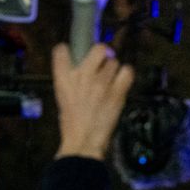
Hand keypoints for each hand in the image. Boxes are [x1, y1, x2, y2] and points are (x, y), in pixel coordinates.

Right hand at [51, 42, 134, 159]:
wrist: (84, 140)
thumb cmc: (74, 122)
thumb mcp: (65, 97)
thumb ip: (72, 80)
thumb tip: (85, 67)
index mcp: (64, 80)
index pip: (61, 52)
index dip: (67, 50)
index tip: (72, 50)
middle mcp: (83, 77)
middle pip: (99, 49)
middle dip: (102, 54)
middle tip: (102, 63)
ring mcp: (101, 83)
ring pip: (114, 62)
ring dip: (113, 70)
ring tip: (110, 82)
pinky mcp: (117, 92)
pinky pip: (128, 71)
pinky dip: (126, 75)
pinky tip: (121, 82)